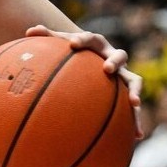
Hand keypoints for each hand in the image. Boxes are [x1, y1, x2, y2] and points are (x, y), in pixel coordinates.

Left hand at [26, 25, 144, 137]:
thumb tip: (29, 31)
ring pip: (134, 80)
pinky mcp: (127, 90)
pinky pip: (133, 106)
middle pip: (119, 55)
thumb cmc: (75, 50)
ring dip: (135, 90)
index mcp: (96, 43)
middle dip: (114, 61)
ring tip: (134, 102)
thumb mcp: (62, 42)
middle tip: (107, 69)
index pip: (90, 38)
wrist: (95, 55)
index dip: (83, 40)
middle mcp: (113, 56)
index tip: (73, 44)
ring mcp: (122, 73)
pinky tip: (137, 135)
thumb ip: (47, 36)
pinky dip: (136, 120)